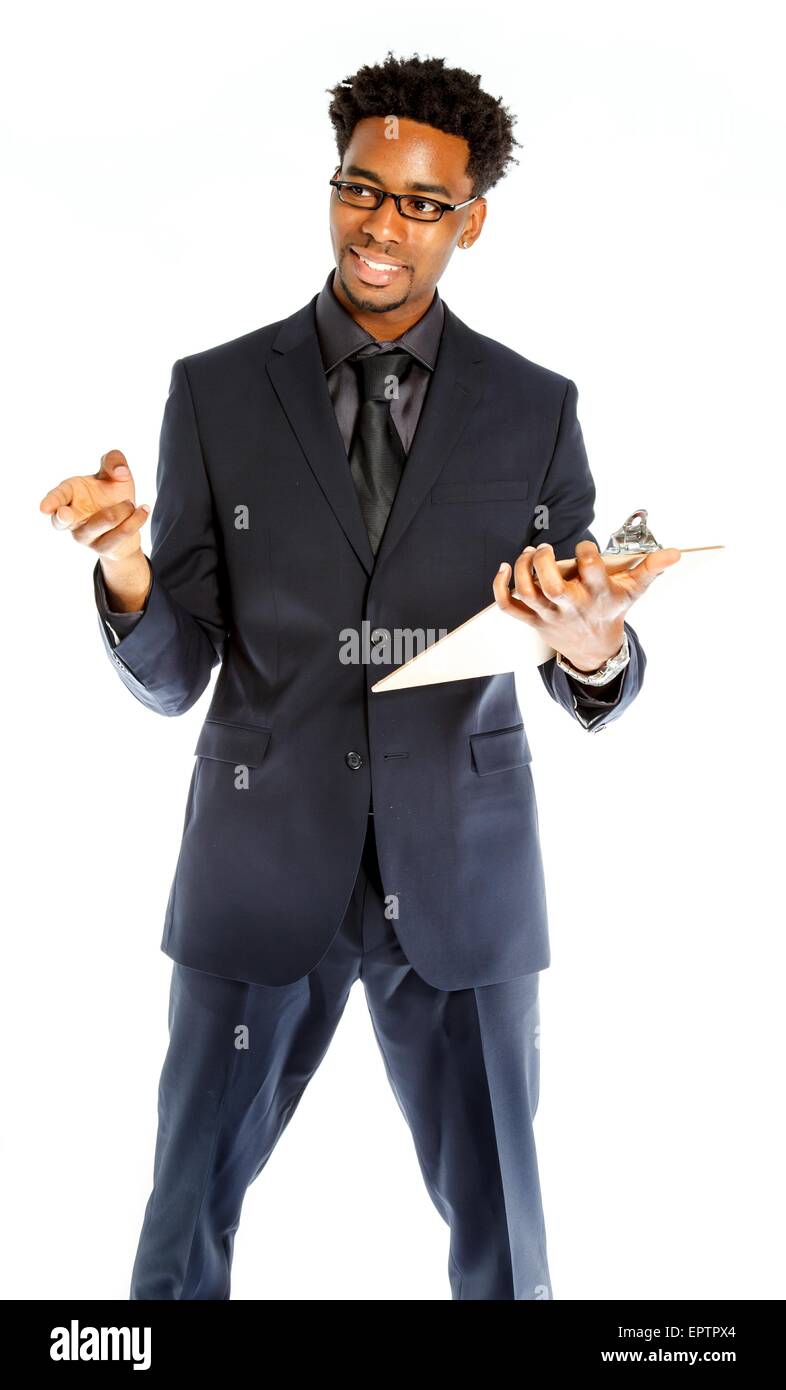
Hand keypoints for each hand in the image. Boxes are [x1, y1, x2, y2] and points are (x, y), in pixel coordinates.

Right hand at [39, 449, 149, 562]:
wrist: (129, 523)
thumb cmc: (113, 494)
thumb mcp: (115, 474)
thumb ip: (114, 460)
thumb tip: (120, 471)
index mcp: (69, 495)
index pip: (57, 497)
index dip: (51, 501)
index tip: (44, 508)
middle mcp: (72, 518)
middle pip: (62, 521)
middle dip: (62, 518)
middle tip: (65, 515)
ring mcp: (85, 536)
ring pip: (104, 521)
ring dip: (122, 508)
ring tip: (131, 502)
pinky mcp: (103, 547)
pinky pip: (122, 533)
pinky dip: (136, 519)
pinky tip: (143, 510)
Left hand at [492, 539, 680, 671]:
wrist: (595, 649)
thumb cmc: (612, 610)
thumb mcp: (633, 591)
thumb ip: (651, 569)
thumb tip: (675, 552)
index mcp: (596, 594)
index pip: (590, 568)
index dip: (586, 551)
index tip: (585, 549)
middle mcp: (570, 605)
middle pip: (550, 585)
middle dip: (543, 561)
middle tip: (546, 549)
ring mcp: (548, 613)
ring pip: (527, 592)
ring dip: (521, 568)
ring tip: (530, 553)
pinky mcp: (532, 618)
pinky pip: (507, 606)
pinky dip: (499, 587)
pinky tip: (504, 568)